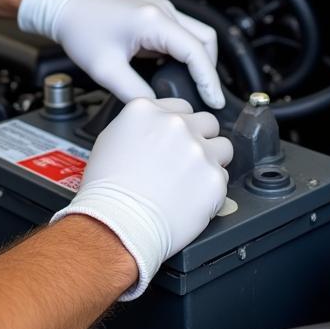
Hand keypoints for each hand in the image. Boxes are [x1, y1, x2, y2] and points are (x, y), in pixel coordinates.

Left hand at [17, 0, 223, 108]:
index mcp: (154, 21)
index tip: (214, 102)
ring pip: (197, 35)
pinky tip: (177, 73)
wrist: (65, 6)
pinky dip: (186, 53)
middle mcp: (163, 10)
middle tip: (206, 98)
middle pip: (205, 40)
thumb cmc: (80, 30)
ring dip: (199, 60)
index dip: (209, 80)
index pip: (196, 51)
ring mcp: (160, 9)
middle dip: (209, 70)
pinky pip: (181, 34)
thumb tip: (158, 109)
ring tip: (194, 88)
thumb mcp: (106, 69)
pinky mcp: (154, 14)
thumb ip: (135, 93)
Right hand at [52, 98, 231, 298]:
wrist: (118, 222)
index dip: (180, 125)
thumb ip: (139, 126)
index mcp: (147, 110)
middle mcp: (175, 124)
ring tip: (195, 178)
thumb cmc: (107, 188)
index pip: (181, 106)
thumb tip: (153, 129)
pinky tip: (193, 197)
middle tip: (187, 160)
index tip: (177, 139)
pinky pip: (223, 177)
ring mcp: (197, 150)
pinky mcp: (213, 177)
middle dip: (200, 138)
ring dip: (212, 160)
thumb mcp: (110, 140)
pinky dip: (211, 188)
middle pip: (207, 122)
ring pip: (223, 146)